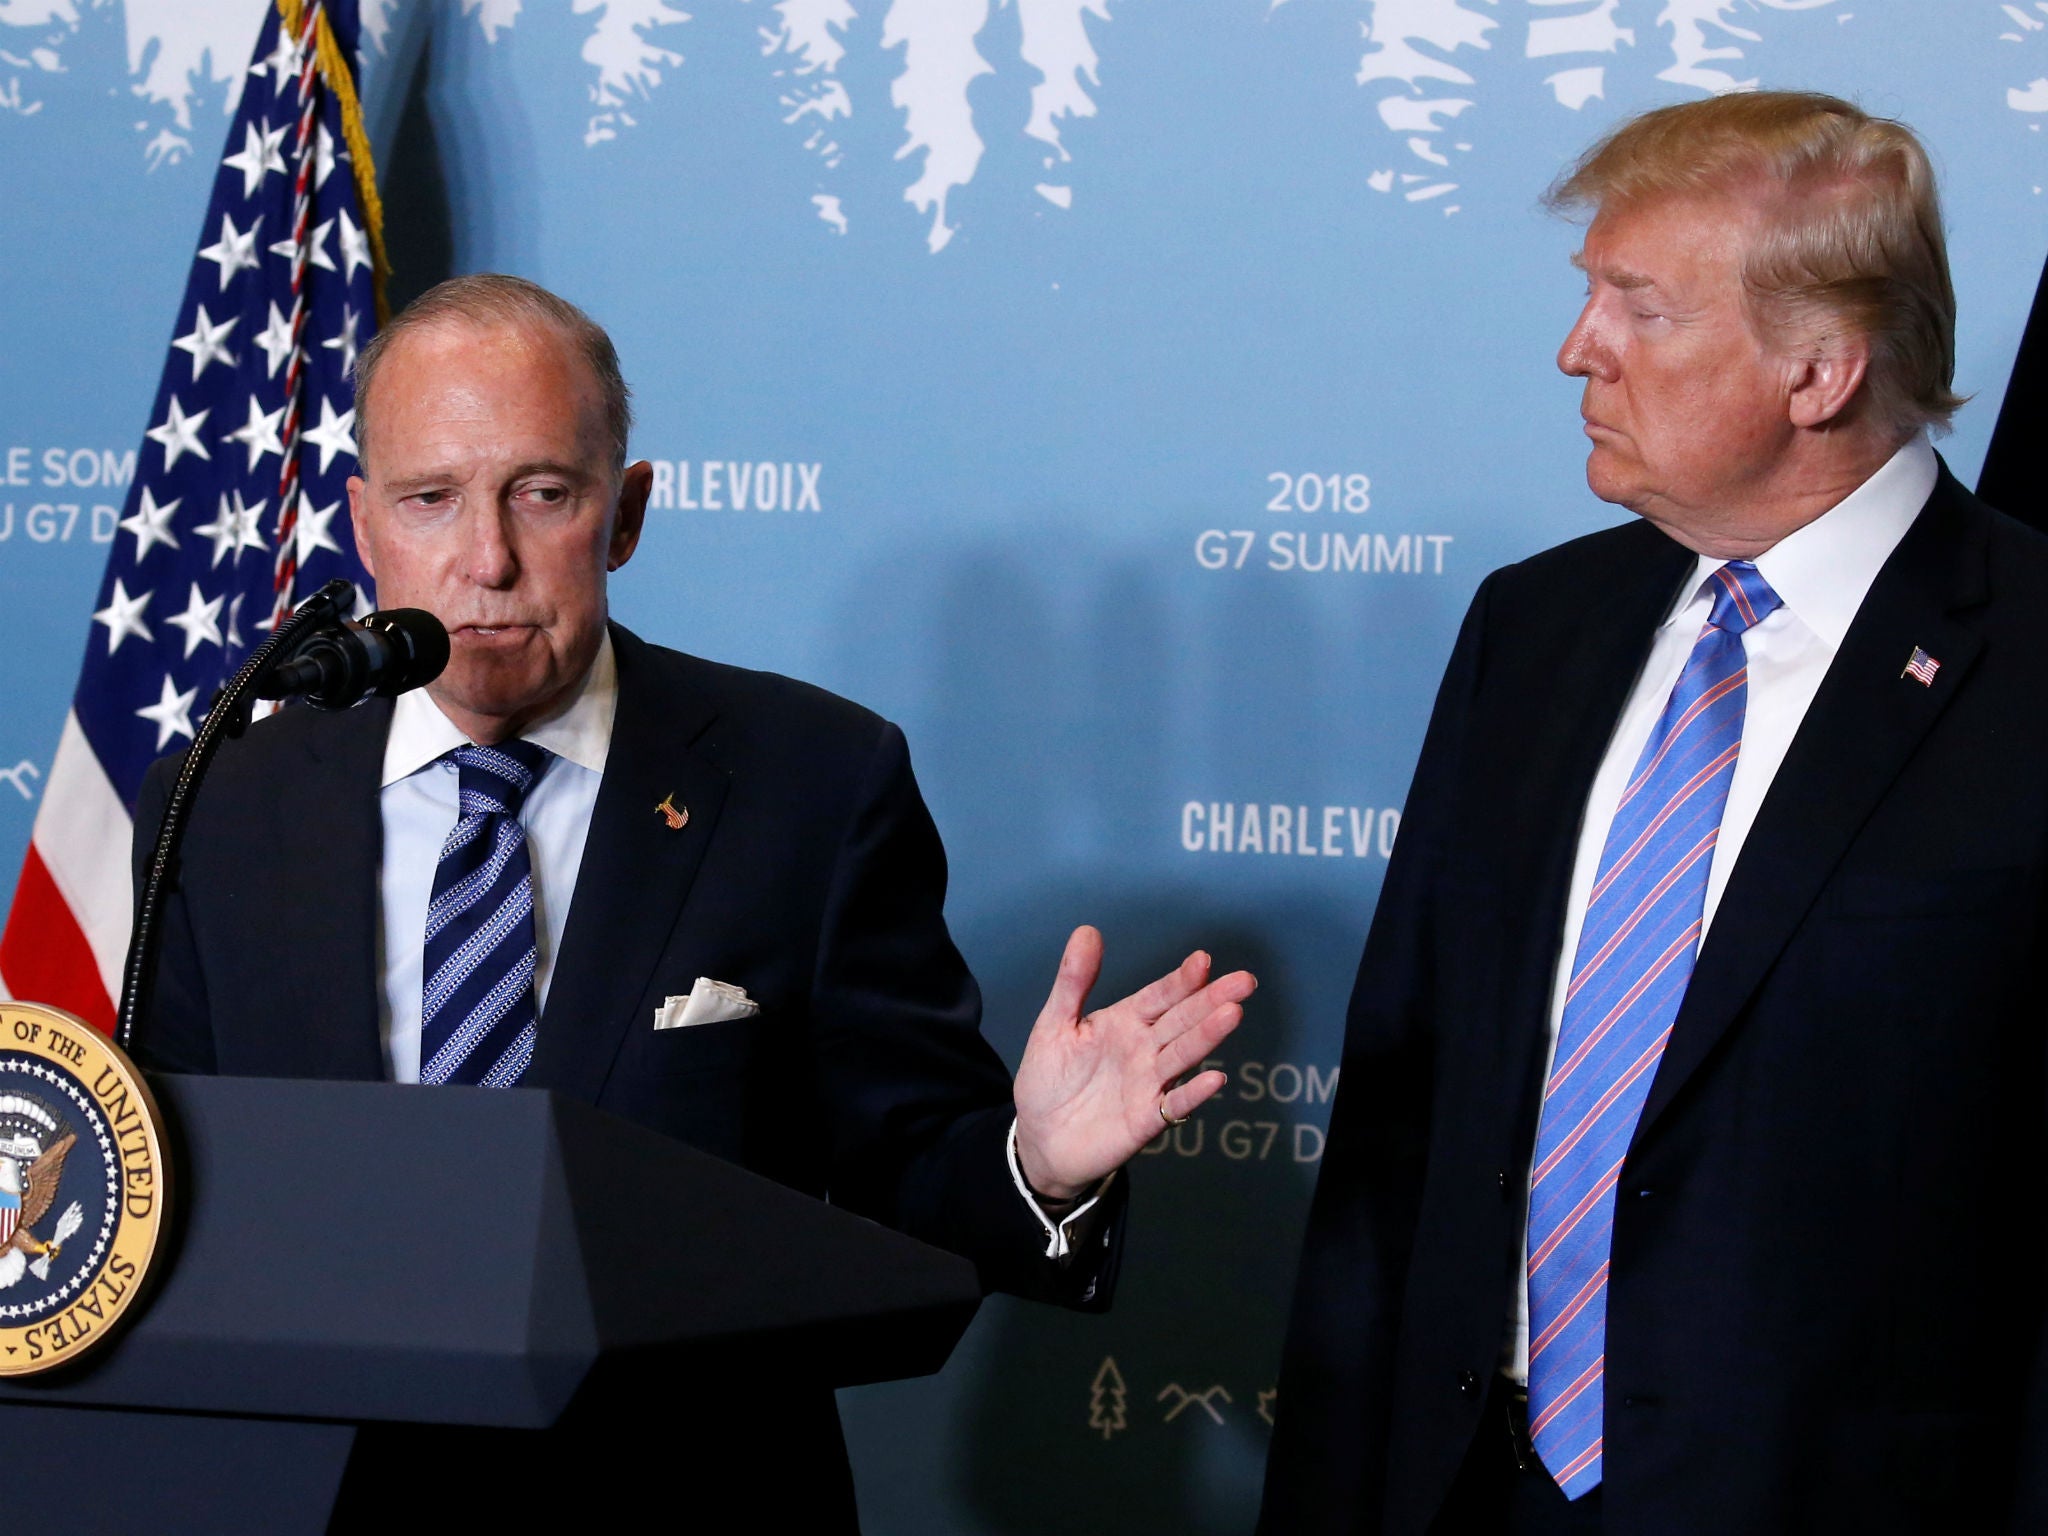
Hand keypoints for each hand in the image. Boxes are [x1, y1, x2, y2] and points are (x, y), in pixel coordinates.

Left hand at [1012, 925, 1255, 1201]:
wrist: (1040, 1139)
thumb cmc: (1049, 1079)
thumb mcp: (1054, 1024)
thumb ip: (1074, 981)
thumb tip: (1087, 930)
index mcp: (1125, 1021)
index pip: (1160, 996)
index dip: (1180, 980)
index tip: (1203, 960)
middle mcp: (1145, 1049)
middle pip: (1183, 1020)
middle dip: (1212, 999)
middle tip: (1244, 980)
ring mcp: (1149, 1083)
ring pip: (1183, 1055)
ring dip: (1208, 1036)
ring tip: (1232, 1014)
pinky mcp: (1146, 1120)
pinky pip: (1173, 1104)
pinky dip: (1193, 1093)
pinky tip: (1214, 1078)